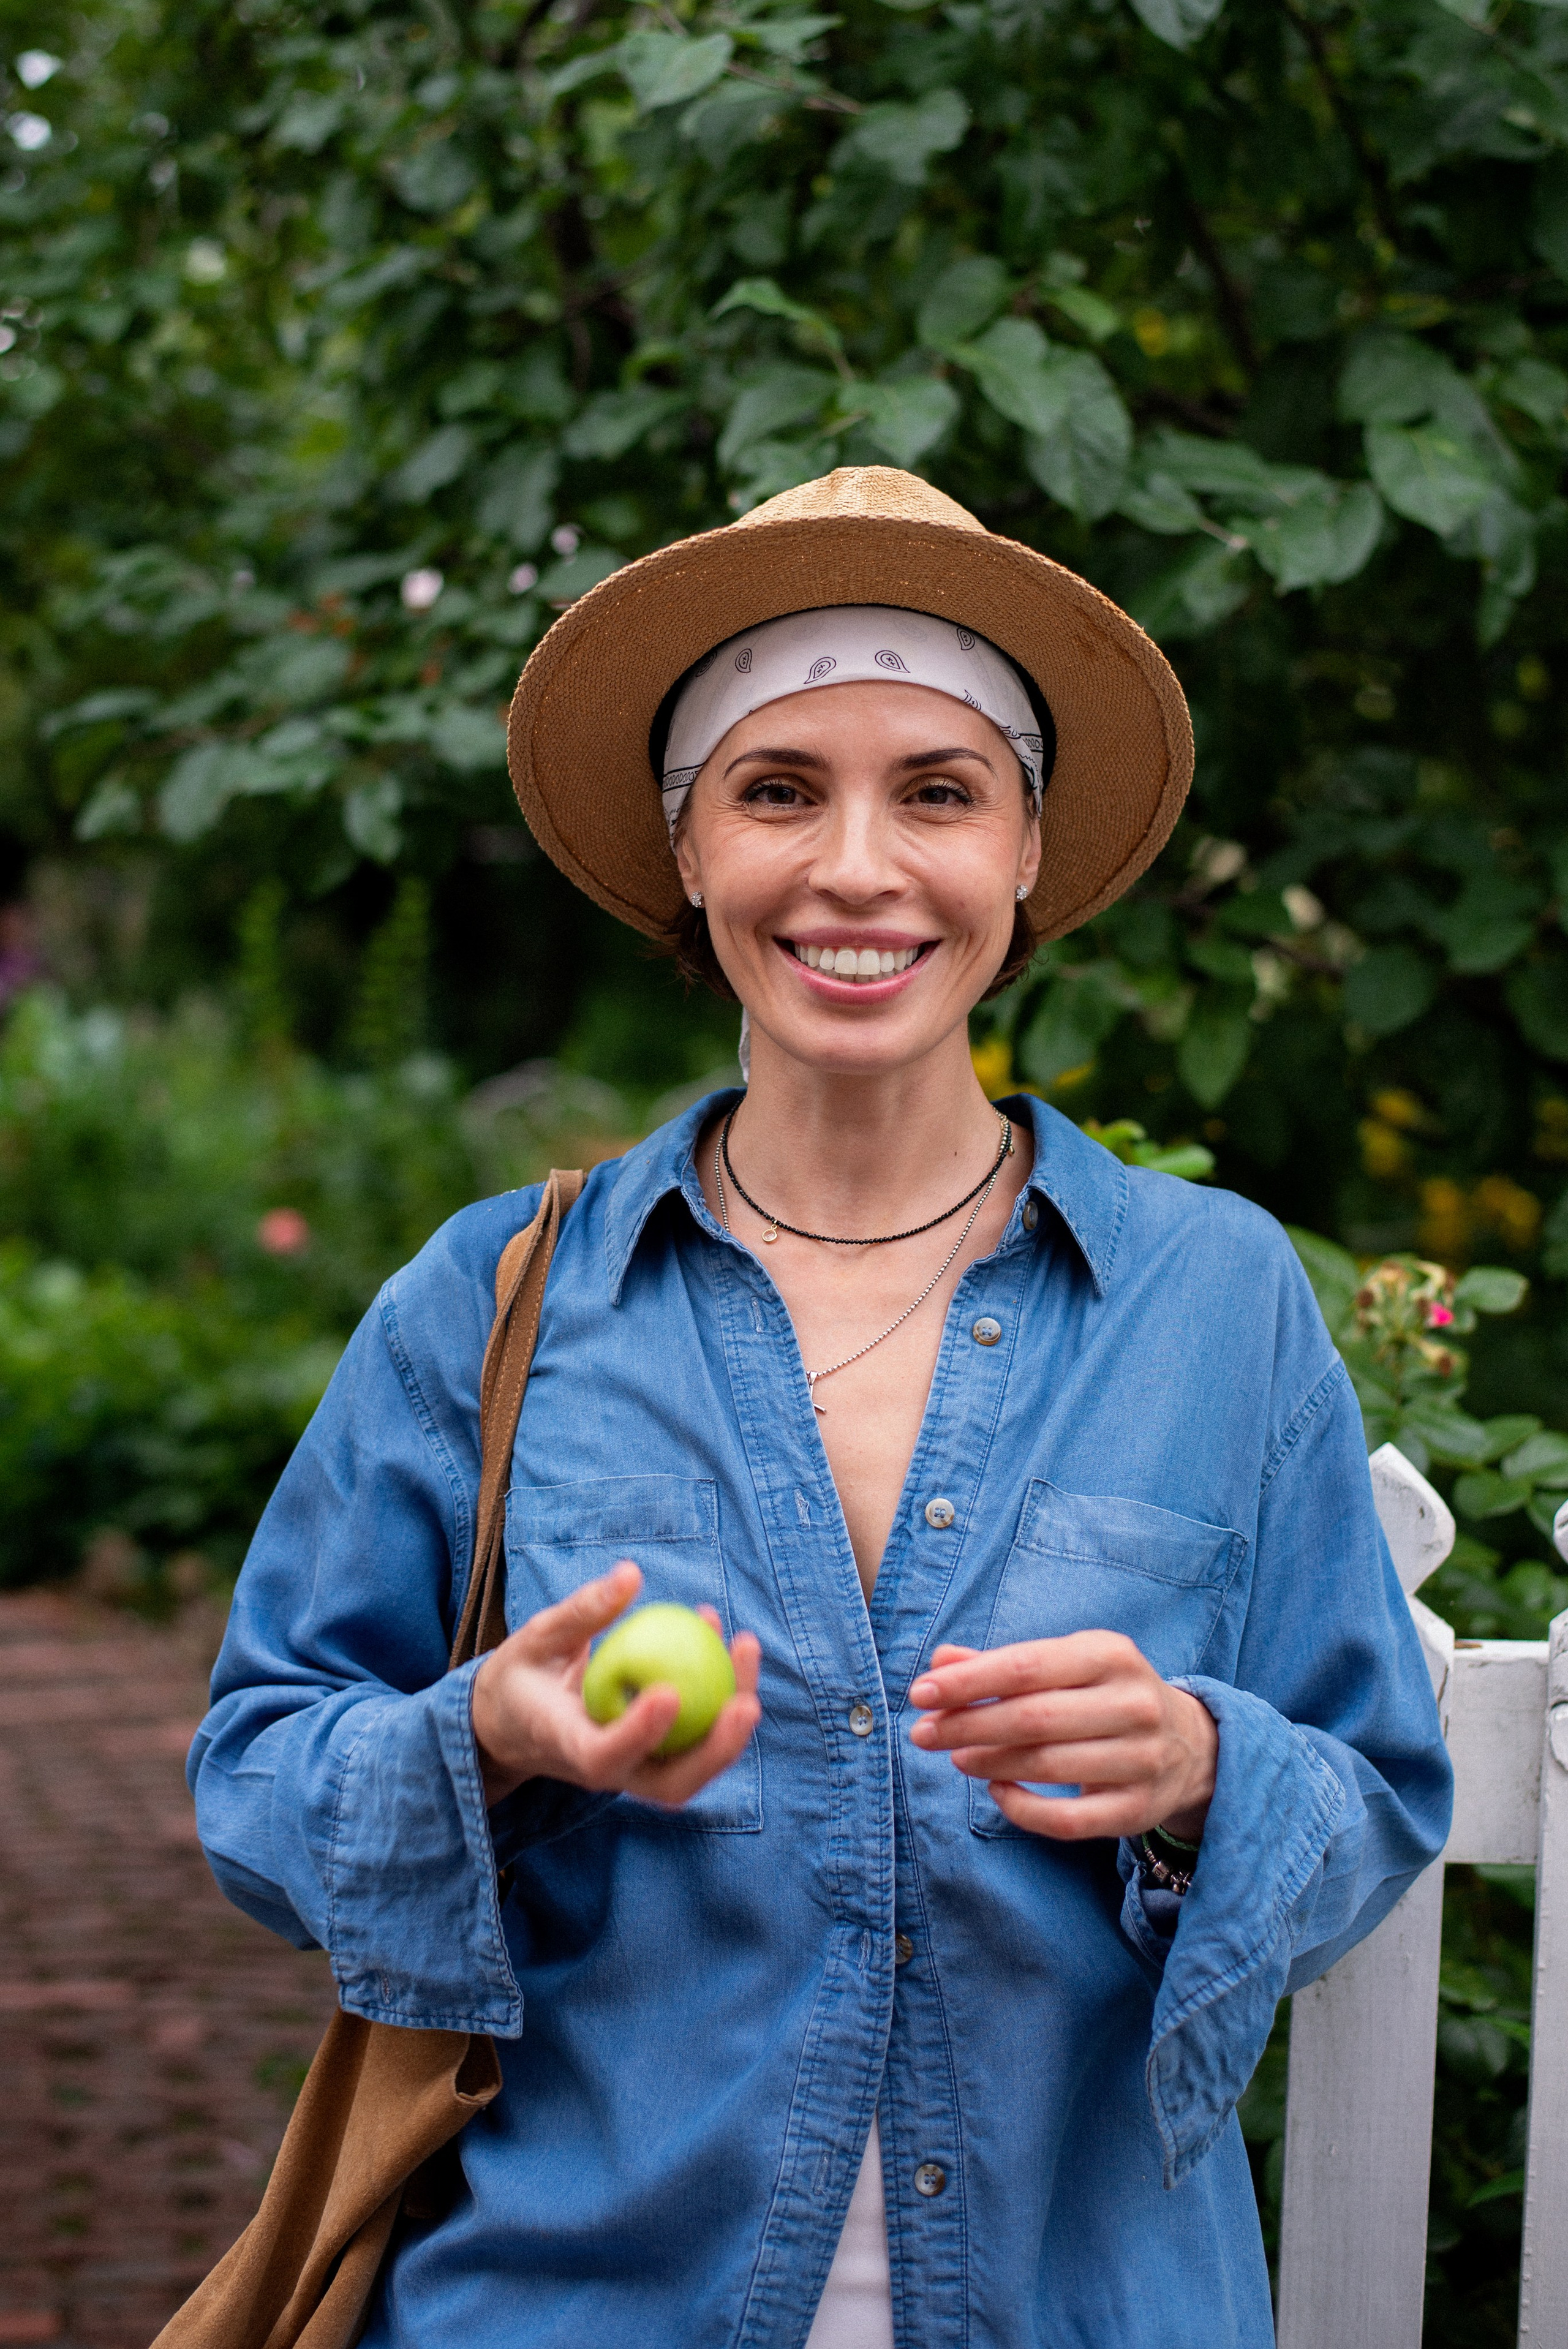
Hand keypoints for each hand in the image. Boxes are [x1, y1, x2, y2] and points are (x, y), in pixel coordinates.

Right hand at [471, 1560, 761, 1809]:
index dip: (639, 1732)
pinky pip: (696, 1740)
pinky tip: (729, 1643)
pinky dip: (721, 1698)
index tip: (668, 1693)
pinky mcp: (653, 1757)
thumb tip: (630, 1574)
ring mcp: (633, 1769)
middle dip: (715, 1752)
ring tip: (745, 1647)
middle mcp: (606, 1771)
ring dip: (732, 1721)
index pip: (604, 1755)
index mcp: (565, 1745)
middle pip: (668, 1785)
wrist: (512, 1723)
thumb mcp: (535, 1638)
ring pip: (694, 1767)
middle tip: (746, 1702)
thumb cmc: (521, 1677)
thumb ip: (582, 1611)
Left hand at [907, 1631, 1216, 1843]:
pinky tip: (995, 1790)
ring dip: (988, 1762)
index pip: (1026, 1667)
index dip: (968, 1682)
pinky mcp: (1138, 1810)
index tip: (921, 1693)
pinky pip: (1067, 1821)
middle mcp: (1133, 1704)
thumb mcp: (1067, 1665)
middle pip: (1033, 1718)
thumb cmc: (1106, 1695)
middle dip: (968, 1725)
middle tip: (922, 1732)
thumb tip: (940, 1661)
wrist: (1191, 1745)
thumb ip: (1003, 1665)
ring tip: (954, 1755)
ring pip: (1047, 1767)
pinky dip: (1022, 1808)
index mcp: (1111, 1655)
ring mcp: (1142, 1760)